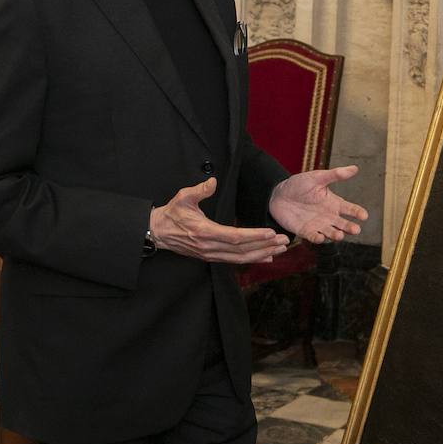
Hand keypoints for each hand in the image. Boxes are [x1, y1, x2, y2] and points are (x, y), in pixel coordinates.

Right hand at [149, 179, 288, 262]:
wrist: (158, 232)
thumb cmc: (172, 214)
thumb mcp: (183, 197)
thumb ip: (199, 190)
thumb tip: (213, 182)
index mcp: (204, 232)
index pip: (234, 236)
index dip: (254, 236)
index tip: (270, 232)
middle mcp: (209, 247)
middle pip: (242, 250)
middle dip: (265, 246)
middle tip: (284, 241)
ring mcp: (210, 254)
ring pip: (240, 258)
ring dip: (262, 254)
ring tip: (280, 249)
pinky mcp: (211, 257)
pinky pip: (235, 261)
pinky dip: (252, 259)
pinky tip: (267, 257)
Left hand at [269, 165, 367, 243]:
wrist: (278, 195)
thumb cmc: (299, 184)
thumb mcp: (317, 177)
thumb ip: (335, 175)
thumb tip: (354, 168)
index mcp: (333, 203)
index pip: (349, 209)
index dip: (357, 212)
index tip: (364, 216)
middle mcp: (328, 216)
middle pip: (343, 224)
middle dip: (350, 228)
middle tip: (356, 230)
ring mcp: (318, 225)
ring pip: (330, 233)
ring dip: (335, 235)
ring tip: (339, 236)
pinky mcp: (305, 231)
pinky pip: (313, 237)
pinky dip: (317, 238)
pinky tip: (319, 237)